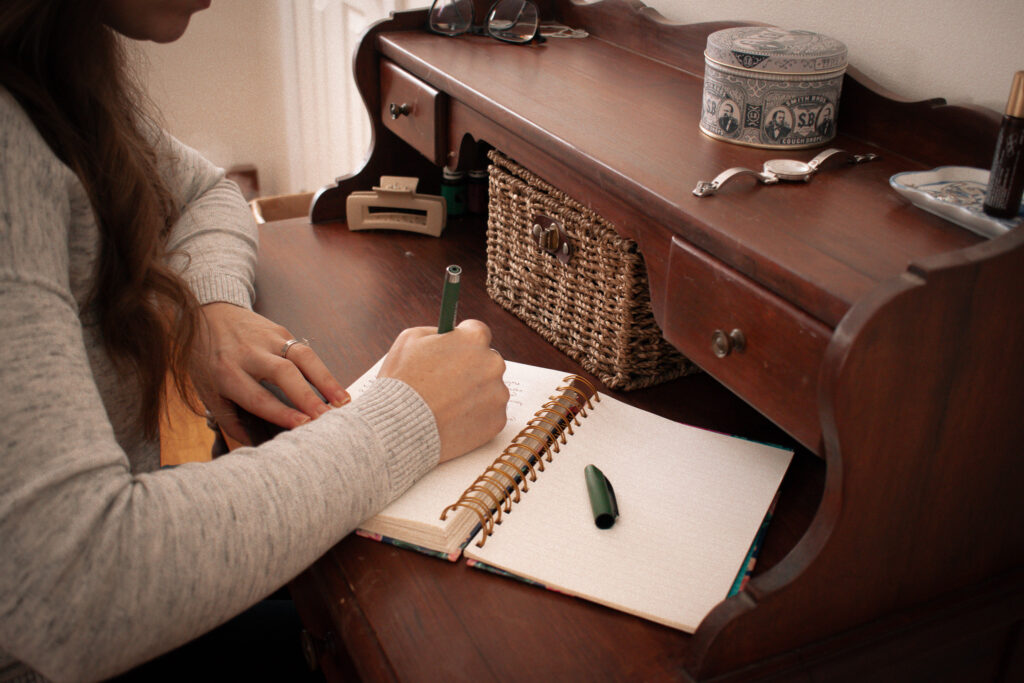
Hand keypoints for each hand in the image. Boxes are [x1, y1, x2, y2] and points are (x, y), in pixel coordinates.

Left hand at [193, 303, 350, 444]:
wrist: (209, 314)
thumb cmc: (207, 358)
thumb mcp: (206, 390)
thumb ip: (229, 418)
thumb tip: (254, 444)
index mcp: (226, 372)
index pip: (257, 396)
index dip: (281, 411)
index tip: (302, 424)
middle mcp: (249, 354)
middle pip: (283, 373)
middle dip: (308, 396)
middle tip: (327, 417)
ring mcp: (268, 339)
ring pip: (302, 356)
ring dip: (325, 379)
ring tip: (343, 401)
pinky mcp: (282, 331)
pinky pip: (305, 351)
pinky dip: (322, 370)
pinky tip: (335, 387)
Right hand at [378, 320, 508, 461]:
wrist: (400, 427)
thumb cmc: (402, 381)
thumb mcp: (409, 339)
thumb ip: (435, 332)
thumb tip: (448, 335)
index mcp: (475, 338)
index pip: (478, 332)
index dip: (463, 342)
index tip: (455, 351)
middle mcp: (493, 363)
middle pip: (487, 361)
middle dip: (470, 368)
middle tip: (447, 382)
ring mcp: (498, 394)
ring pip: (490, 389)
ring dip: (474, 393)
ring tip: (447, 405)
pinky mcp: (498, 421)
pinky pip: (489, 414)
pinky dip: (475, 417)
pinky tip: (453, 419)